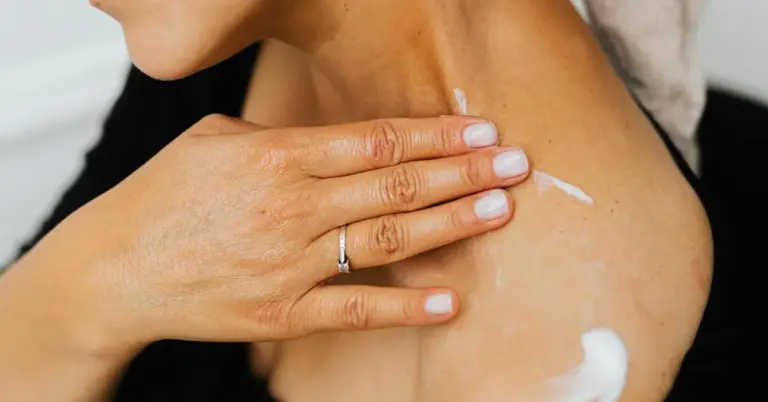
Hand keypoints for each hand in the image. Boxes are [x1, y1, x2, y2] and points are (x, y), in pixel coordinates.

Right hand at [18, 114, 529, 351]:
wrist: (114, 270)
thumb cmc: (164, 197)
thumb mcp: (215, 140)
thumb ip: (281, 135)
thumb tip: (339, 140)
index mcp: (276, 155)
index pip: (376, 140)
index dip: (435, 133)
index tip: (480, 128)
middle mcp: (291, 206)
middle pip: (396, 186)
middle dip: (462, 171)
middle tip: (514, 164)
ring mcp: (289, 263)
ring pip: (387, 239)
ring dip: (451, 224)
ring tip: (499, 209)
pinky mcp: (283, 312)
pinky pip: (356, 309)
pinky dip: (405, 305)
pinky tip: (451, 299)